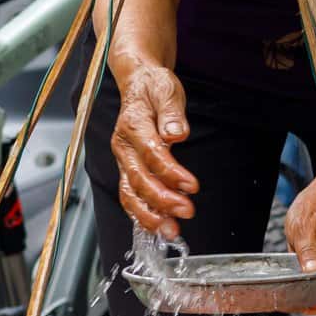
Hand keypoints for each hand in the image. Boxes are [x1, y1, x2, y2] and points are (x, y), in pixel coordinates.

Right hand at [109, 62, 196, 236]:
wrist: (138, 85)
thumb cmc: (153, 88)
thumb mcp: (166, 89)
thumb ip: (171, 112)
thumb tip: (176, 133)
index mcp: (133, 125)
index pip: (151, 153)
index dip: (170, 172)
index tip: (192, 186)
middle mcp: (123, 146)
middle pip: (138, 179)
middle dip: (162, 199)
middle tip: (186, 211)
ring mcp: (123, 161)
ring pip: (130, 193)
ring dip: (149, 214)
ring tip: (171, 230)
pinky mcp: (128, 170)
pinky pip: (130, 196)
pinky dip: (143, 214)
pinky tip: (159, 225)